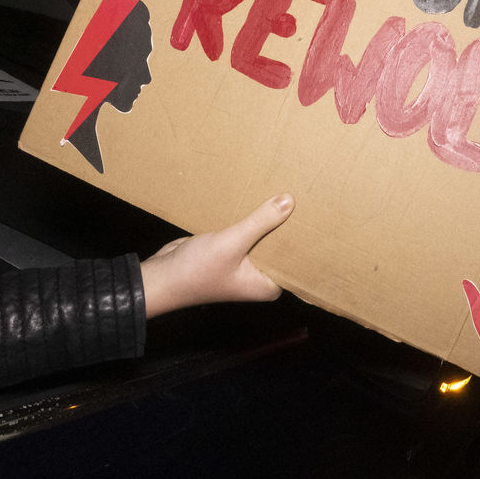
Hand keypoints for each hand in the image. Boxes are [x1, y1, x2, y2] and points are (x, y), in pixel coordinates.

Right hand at [140, 193, 292, 317]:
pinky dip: (251, 220)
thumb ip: (261, 222)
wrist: (161, 277)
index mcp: (267, 285)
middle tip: (307, 198)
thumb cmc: (195, 272)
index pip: (296, 262)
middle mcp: (259, 277)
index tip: (318, 218)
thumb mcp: (231, 243)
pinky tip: (259, 200)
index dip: (305, 241)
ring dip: (269, 220)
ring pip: (264, 238)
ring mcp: (245, 264)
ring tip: (287, 193)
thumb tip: (289, 201)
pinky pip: (248, 233)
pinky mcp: (231, 252)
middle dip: (289, 227)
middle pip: (282, 247)